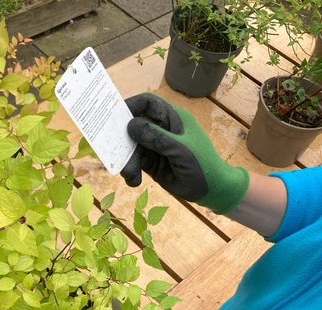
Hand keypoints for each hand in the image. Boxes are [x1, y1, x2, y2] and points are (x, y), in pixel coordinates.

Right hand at [121, 92, 248, 213]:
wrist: (212, 191)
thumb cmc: (203, 164)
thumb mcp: (181, 150)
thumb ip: (157, 137)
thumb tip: (131, 125)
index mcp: (172, 118)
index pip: (148, 103)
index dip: (131, 105)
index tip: (115, 116)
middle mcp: (160, 129)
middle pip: (134, 125)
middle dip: (123, 138)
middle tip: (112, 149)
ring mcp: (154, 146)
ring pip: (131, 146)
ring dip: (127, 159)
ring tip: (129, 174)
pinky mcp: (150, 162)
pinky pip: (134, 162)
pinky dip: (131, 170)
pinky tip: (134, 180)